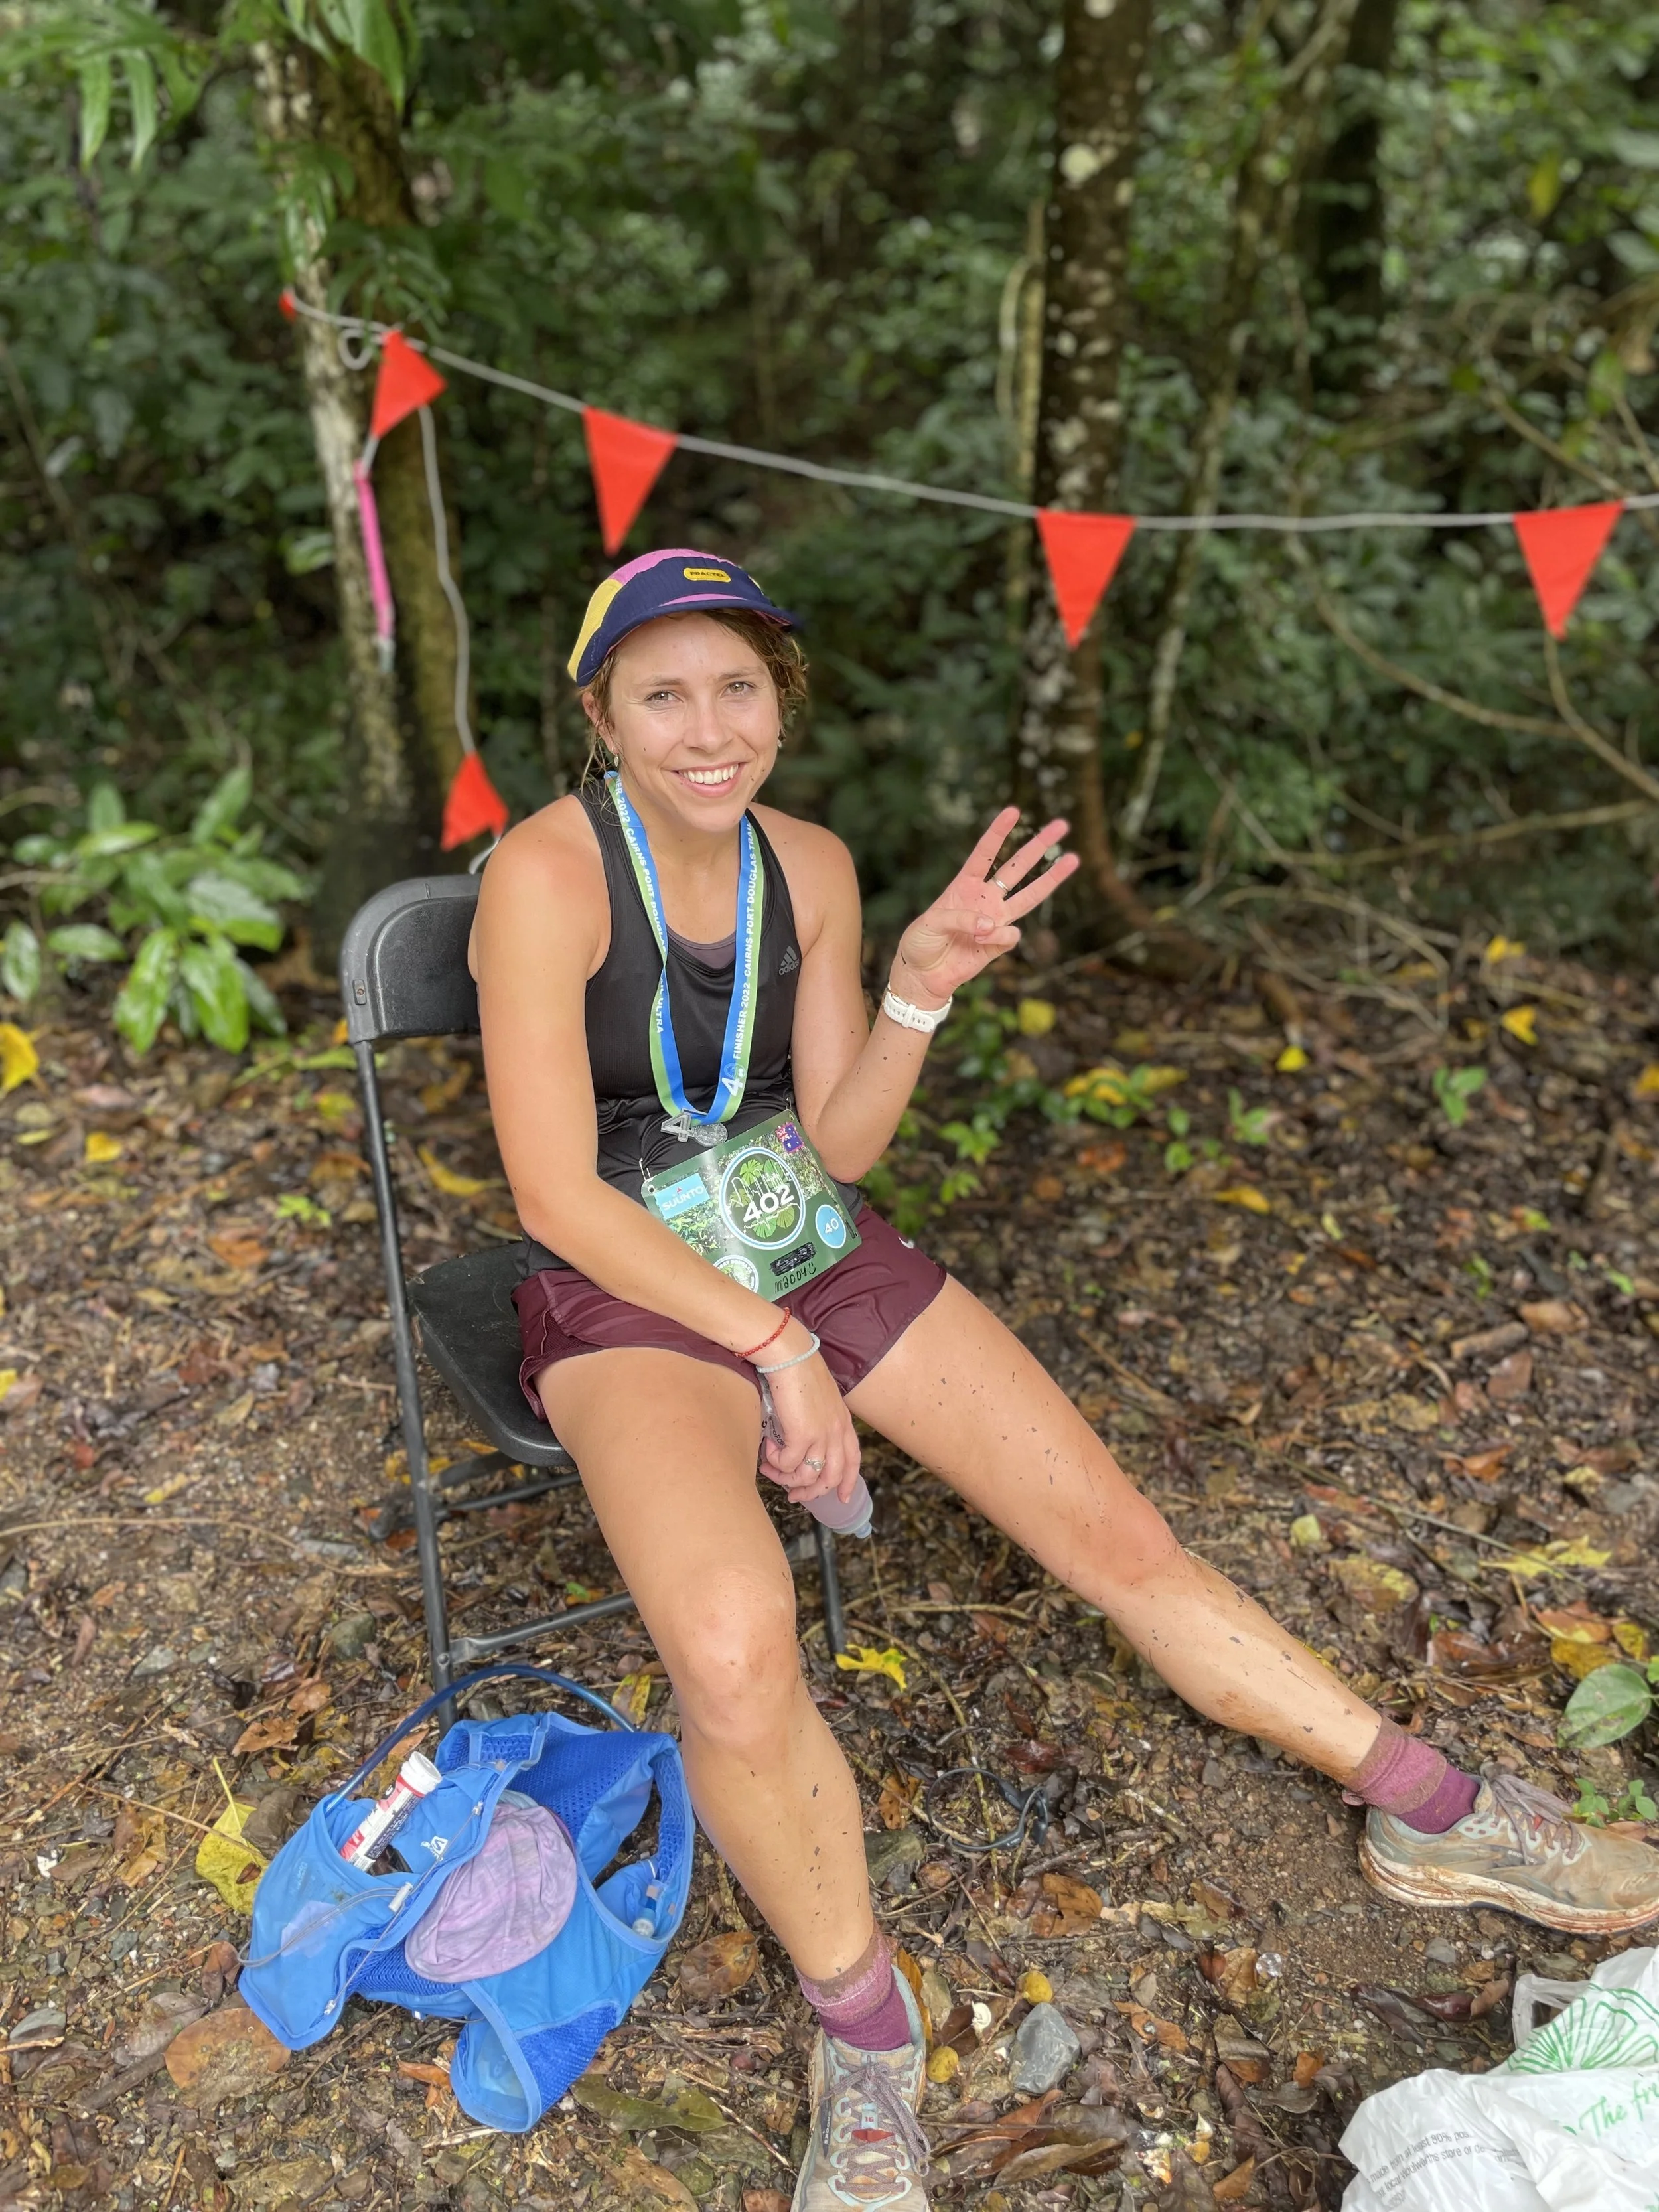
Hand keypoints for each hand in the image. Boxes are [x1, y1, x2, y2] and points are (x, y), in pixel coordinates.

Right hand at [759, 1332, 860, 1506]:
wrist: (789, 1354)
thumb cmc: (798, 1370)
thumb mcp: (818, 1397)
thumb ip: (818, 1419)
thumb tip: (801, 1441)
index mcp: (843, 1421)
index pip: (853, 1460)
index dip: (848, 1482)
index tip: (841, 1498)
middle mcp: (836, 1431)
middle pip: (831, 1477)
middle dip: (811, 1491)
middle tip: (792, 1494)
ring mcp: (821, 1434)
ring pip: (808, 1476)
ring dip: (786, 1478)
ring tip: (770, 1467)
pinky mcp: (802, 1435)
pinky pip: (788, 1464)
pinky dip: (775, 1461)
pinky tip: (768, 1448)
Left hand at [890, 806, 1077, 1010]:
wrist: (923, 976)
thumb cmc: (920, 943)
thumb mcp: (931, 923)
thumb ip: (962, 919)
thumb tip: (993, 925)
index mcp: (964, 884)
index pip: (985, 852)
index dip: (998, 832)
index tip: (1013, 811)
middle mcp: (985, 897)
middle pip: (1018, 867)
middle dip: (1039, 846)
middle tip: (1061, 825)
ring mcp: (996, 919)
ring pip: (1030, 895)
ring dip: (1052, 878)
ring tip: (1073, 858)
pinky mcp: (1000, 943)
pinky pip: (1010, 935)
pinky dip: (1000, 937)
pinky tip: (983, 942)